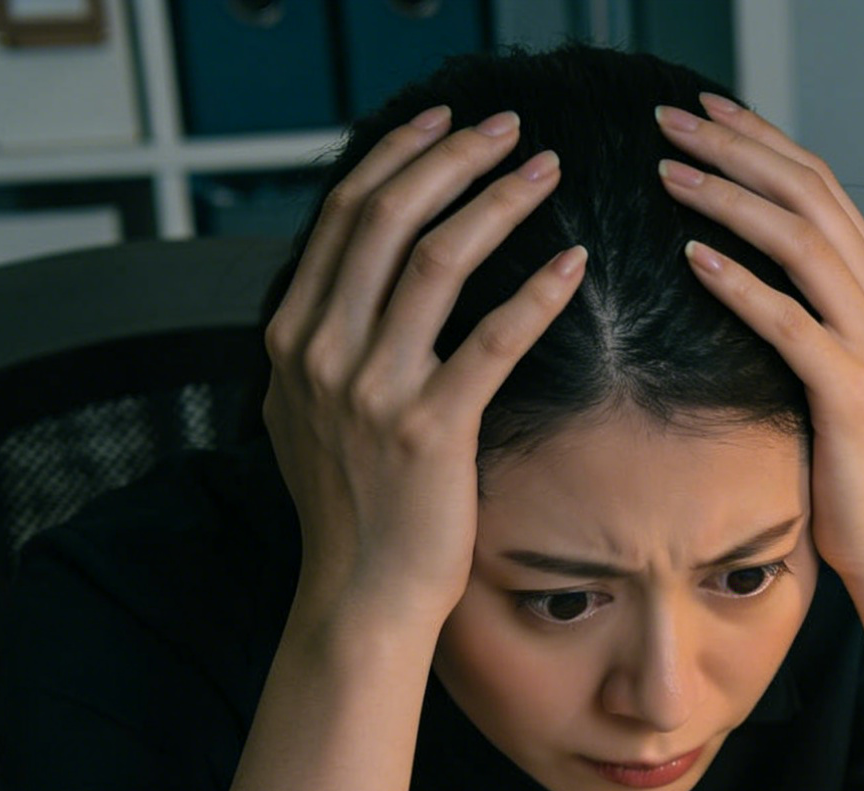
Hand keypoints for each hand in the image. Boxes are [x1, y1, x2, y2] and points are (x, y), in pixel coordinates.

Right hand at [263, 106, 588, 635]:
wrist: (359, 596)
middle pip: (384, 216)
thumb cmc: (354, 506)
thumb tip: (353, 282)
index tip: (444, 122)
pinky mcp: (430, 431)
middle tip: (509, 127)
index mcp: (291, 335)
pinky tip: (572, 262)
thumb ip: (324, 342)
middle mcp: (320, 352)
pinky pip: (492, 340)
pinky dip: (535, 290)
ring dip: (497, 200)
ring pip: (434, 259)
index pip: (341, 214)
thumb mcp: (308, 411)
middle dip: (451, 157)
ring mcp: (371, 390)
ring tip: (547, 169)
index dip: (397, 155)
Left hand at [652, 95, 863, 586]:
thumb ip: (803, 306)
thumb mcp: (831, 364)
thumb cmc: (845, 458)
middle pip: (810, 195)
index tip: (702, 109)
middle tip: (670, 119)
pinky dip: (741, 284)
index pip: (820, 185)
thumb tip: (732, 255)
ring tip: (669, 172)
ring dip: (730, 199)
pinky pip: (790, 322)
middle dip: (737, 147)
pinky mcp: (852, 392)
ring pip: (803, 243)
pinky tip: (694, 257)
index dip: (761, 138)